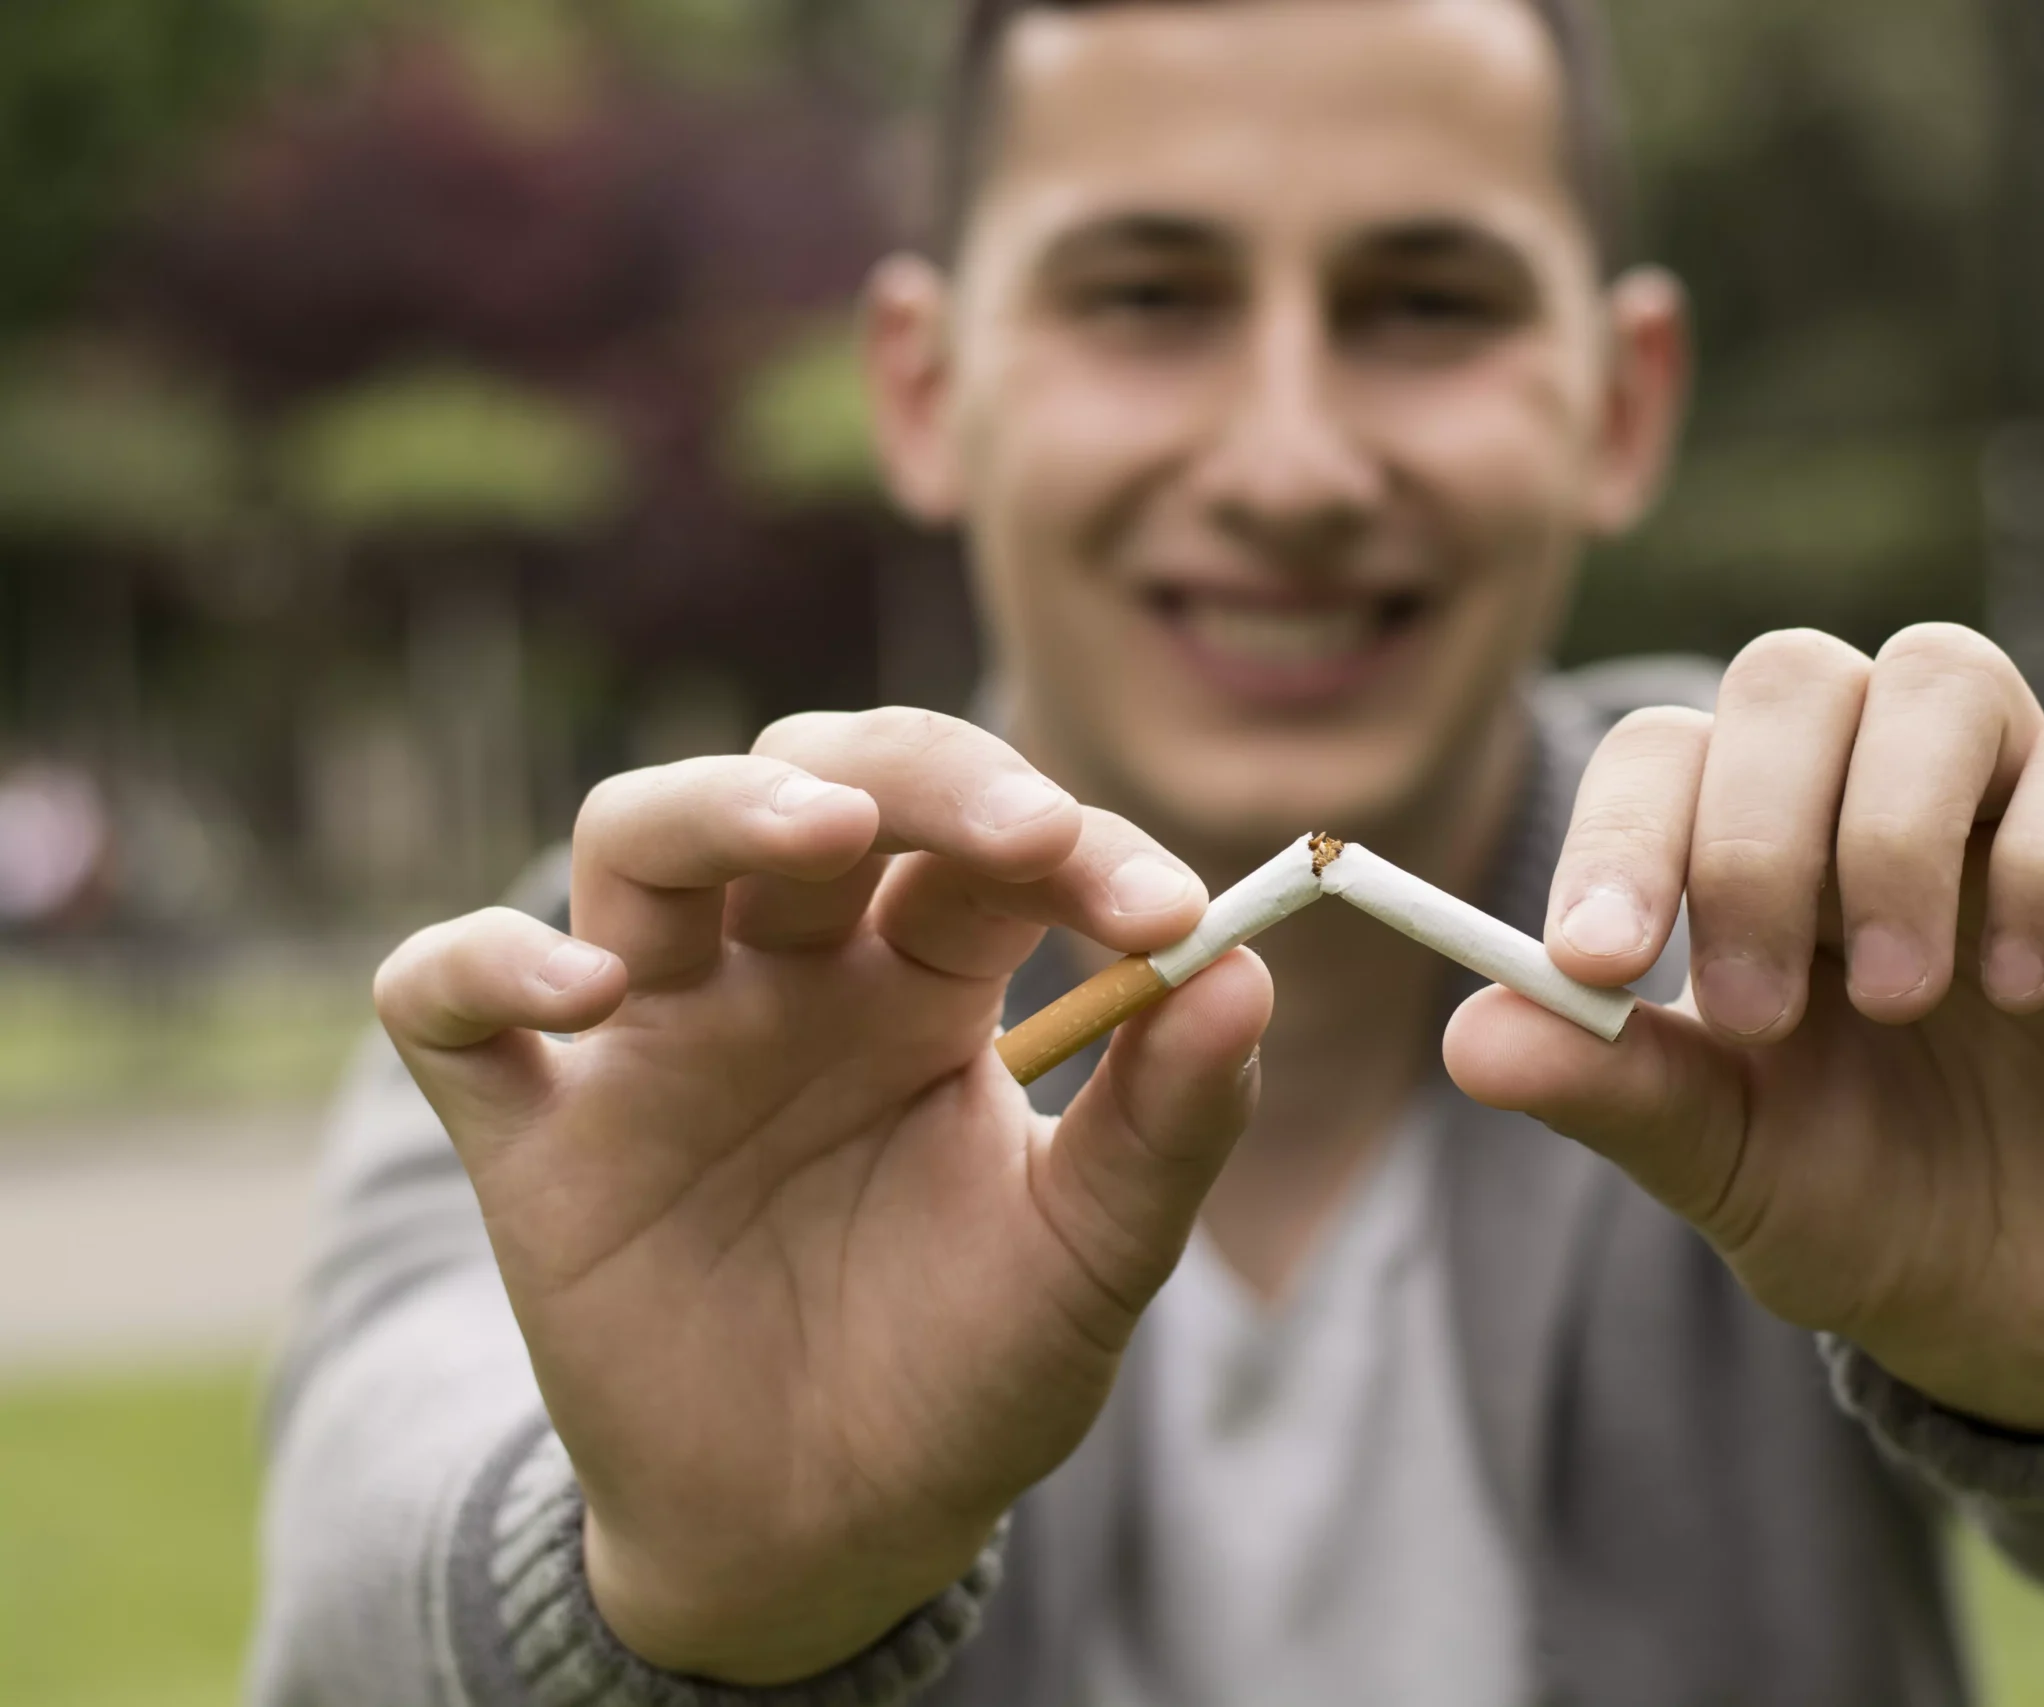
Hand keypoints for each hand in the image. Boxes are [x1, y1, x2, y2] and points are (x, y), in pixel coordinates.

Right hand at [373, 710, 1270, 1682]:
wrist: (830, 1530)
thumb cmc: (966, 1370)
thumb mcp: (1091, 1256)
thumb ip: (1166, 1121)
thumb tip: (1248, 974)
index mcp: (925, 980)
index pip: (991, 845)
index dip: (1078, 847)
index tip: (1168, 913)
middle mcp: (786, 975)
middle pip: (815, 778)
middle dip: (919, 771)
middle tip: (1022, 828)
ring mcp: (652, 1038)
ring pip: (638, 838)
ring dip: (721, 806)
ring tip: (822, 832)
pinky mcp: (530, 1131)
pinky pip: (446, 999)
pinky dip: (485, 964)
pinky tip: (589, 993)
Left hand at [1446, 625, 2043, 1432]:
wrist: (2038, 1307)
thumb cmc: (1862, 1207)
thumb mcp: (1722, 1164)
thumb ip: (1606, 1089)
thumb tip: (1466, 1040)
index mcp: (1742, 850)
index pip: (1663, 753)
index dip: (1619, 836)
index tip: (1596, 964)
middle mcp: (1864, 792)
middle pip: (1791, 675)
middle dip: (1755, 838)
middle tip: (1759, 1014)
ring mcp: (2003, 803)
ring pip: (1939, 675)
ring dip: (1894, 833)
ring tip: (1897, 997)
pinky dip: (2043, 856)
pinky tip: (2022, 987)